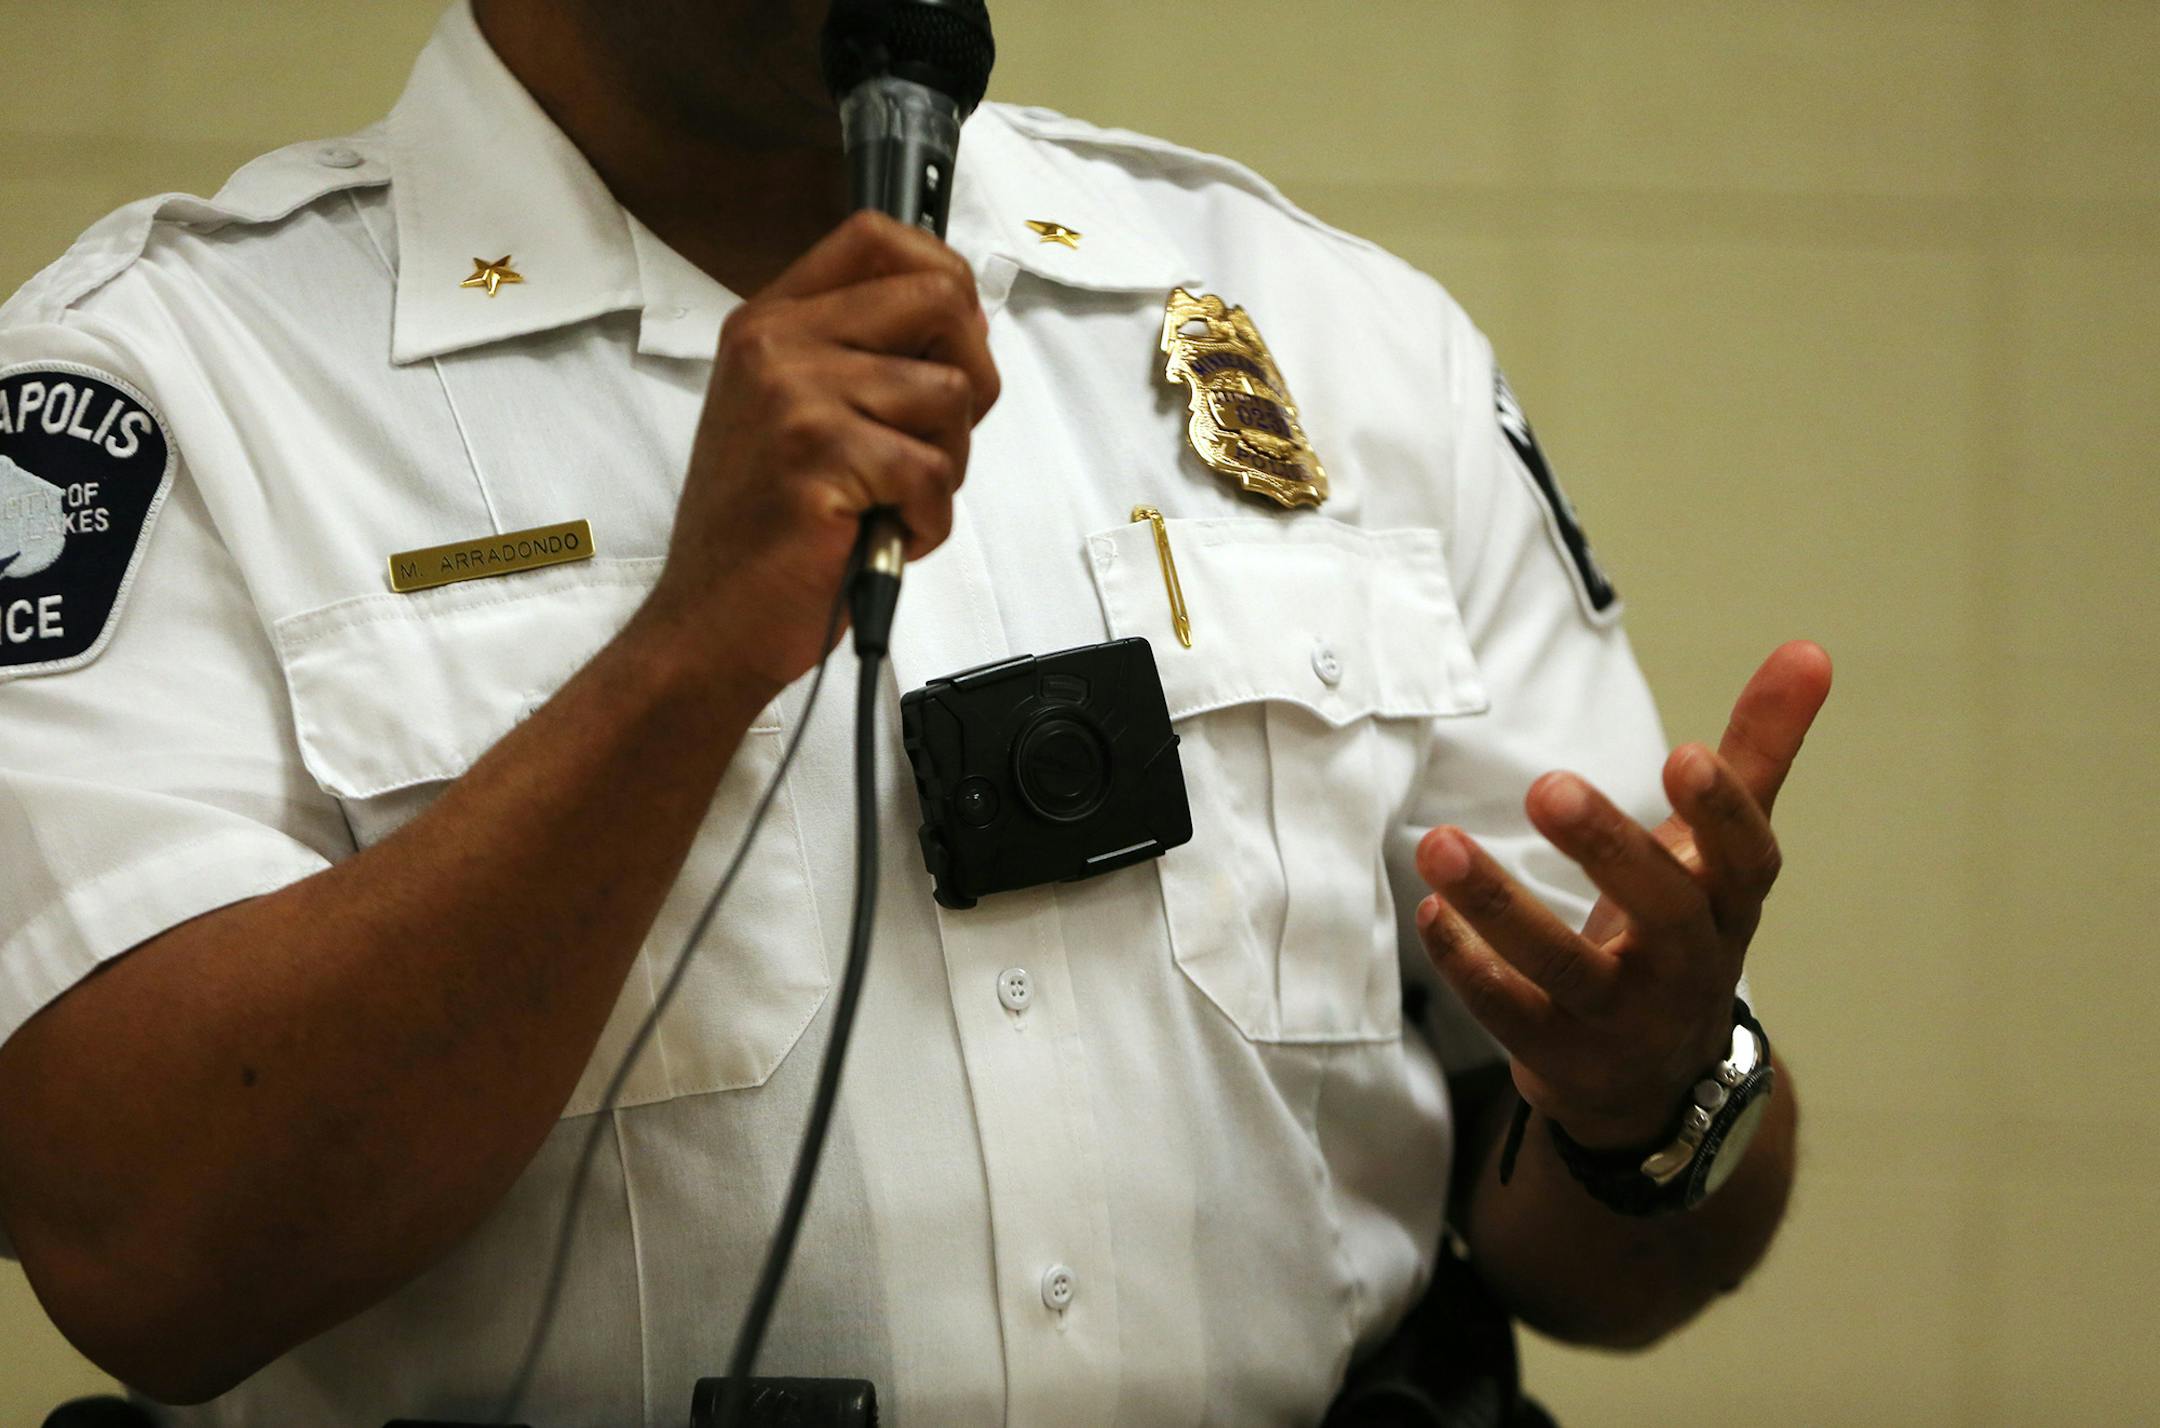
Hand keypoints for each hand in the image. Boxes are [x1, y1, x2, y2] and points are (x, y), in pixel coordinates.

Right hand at [642, 210, 1001, 695]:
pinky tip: (882, 537)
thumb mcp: (800, 417)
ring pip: (950, 394)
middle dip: (972, 378)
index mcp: (772, 322)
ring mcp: (794, 394)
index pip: (877, 237)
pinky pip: (933, 471)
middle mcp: (777, 342)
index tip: (951, 343)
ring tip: (892, 503)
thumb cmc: (770, 533)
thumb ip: (865, 358)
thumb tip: (965, 317)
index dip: (945, 278)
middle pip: (940, 299)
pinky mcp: (820, 455)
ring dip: (946, 467)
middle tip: (934, 443)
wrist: (709, 624)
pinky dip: (927, 522)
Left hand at [1415, 641, 1831, 1148]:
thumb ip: (1756, 752)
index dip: (1722, 812)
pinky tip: (1431, 911)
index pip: (1744, 858)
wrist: (1659, 1082)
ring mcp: (1623, 1020)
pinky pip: (1510, 1015)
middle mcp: (1687, 966)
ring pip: (1565, 968)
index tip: (1687, 754)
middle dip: (1607, 848)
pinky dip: (1469, 967)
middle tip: (1546, 784)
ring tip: (1438, 843)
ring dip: (1499, 907)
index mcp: (1728, 904)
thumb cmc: (1684, 931)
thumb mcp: (1723, 851)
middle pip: (1660, 911)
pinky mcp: (1560, 1057)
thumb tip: (1811, 647)